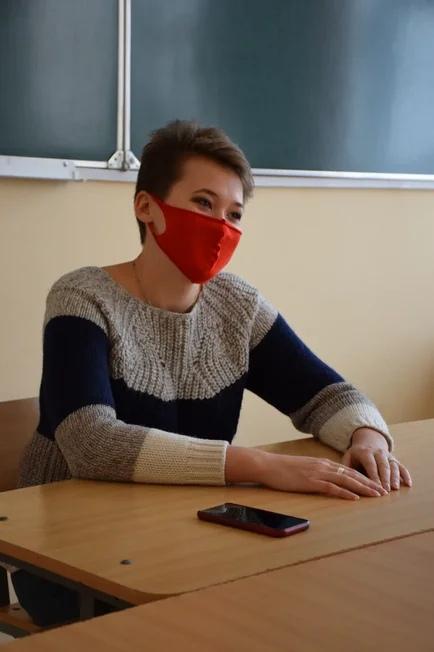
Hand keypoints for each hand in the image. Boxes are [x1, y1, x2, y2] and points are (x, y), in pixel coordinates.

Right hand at [256, 452, 386, 499]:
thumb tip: (326, 480)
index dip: (363, 478)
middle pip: (352, 475)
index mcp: (322, 463)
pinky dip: (345, 493)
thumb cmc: (283, 469)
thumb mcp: (303, 468)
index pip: (348, 471)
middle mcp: (323, 466)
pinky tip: (354, 498)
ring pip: (346, 480)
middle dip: (369, 483)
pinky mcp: (311, 482)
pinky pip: (332, 487)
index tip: (375, 485)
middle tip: (383, 491)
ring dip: (363, 488)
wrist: (268, 465)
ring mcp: (318, 473)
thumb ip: (316, 472)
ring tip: (375, 495)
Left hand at [342, 428, 411, 491]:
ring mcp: (388, 456)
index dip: (373, 476)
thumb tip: (341, 479)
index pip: (370, 465)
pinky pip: (402, 467)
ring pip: (393, 466)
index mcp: (365, 452)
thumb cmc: (356, 455)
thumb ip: (345, 467)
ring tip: (395, 488)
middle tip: (385, 491)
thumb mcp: (348, 457)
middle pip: (383, 466)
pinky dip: (406, 475)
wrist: (368, 441)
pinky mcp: (395, 460)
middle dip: (384, 479)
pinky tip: (408, 484)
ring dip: (395, 477)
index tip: (375, 487)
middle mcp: (378, 453)